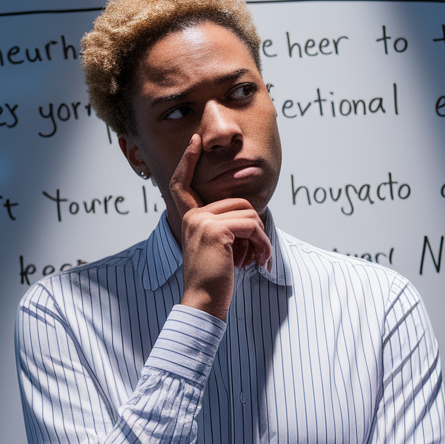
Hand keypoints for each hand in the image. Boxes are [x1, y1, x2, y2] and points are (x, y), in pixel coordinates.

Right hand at [169, 134, 271, 319]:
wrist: (203, 302)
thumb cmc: (213, 280)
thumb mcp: (215, 248)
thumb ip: (223, 227)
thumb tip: (249, 216)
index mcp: (189, 218)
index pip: (183, 184)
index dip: (188, 160)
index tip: (194, 141)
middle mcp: (192, 216)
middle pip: (238, 203)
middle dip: (254, 229)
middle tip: (256, 255)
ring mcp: (202, 221)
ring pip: (249, 214)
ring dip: (260, 239)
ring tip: (256, 260)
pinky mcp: (216, 230)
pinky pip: (252, 226)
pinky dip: (261, 244)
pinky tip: (258, 261)